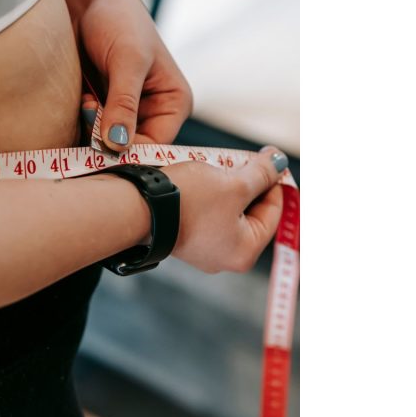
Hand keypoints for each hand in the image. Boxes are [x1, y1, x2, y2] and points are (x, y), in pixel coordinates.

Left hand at [59, 0, 192, 151]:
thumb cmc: (118, 18)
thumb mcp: (127, 60)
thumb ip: (124, 103)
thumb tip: (117, 144)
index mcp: (173, 103)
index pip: (155, 145)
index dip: (130, 152)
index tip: (103, 147)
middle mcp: (152, 112)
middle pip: (130, 148)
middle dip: (107, 139)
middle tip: (90, 112)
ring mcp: (125, 111)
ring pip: (107, 143)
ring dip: (92, 130)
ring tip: (86, 100)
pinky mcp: (101, 107)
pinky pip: (90, 131)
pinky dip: (82, 123)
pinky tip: (80, 100)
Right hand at [160, 147, 286, 273]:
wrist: (136, 207)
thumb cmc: (186, 202)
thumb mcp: (234, 183)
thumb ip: (262, 173)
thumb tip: (279, 163)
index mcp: (245, 252)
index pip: (273, 212)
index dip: (273, 182)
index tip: (270, 160)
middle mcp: (225, 257)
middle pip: (250, 212)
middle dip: (248, 183)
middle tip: (243, 159)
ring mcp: (203, 249)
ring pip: (228, 211)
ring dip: (228, 186)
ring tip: (220, 166)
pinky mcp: (185, 237)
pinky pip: (207, 214)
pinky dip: (209, 195)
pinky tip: (203, 178)